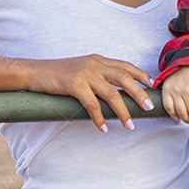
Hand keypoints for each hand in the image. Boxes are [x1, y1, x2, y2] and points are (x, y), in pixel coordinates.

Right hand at [24, 55, 153, 132]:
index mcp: (99, 60)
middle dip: (139, 93)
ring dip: (123, 111)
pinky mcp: (74, 84)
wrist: (35, 72)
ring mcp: (85, 73)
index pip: (126, 66)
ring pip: (112, 93)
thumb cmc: (59, 74)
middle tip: (148, 107)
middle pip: (124, 78)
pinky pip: (92, 104)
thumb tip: (116, 91)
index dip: (141, 75)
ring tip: (130, 125)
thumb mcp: (82, 69)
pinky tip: (103, 128)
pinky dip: (99, 118)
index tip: (152, 86)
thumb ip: (98, 75)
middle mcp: (95, 64)